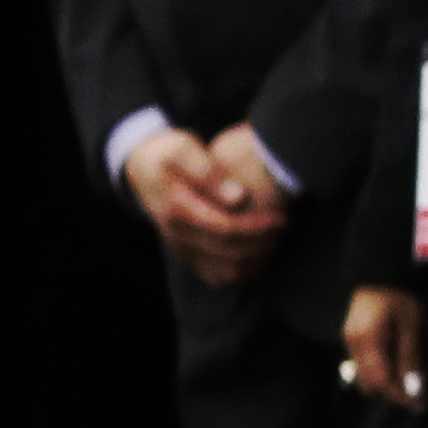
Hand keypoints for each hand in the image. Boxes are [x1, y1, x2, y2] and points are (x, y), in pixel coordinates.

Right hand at [130, 126, 280, 286]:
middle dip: (263, 243)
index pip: (226, 229)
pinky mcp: (189, 254)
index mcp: (178, 211)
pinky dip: (243, 270)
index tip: (280, 218)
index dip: (258, 228)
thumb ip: (209, 173)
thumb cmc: (169, 153)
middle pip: (230, 253)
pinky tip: (261, 253)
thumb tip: (239, 197)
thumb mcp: (185, 151)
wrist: (143, 167)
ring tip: (275, 239)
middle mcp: (178, 235)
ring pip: (226, 272)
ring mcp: (182, 248)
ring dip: (257, 260)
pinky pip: (218, 277)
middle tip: (283, 226)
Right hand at [340, 285, 425, 411]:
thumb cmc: (400, 296)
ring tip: (409, 384)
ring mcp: (349, 341)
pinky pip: (362, 365)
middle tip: (416, 397)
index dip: (398, 396)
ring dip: (384, 385)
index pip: (379, 381)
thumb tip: (413, 387)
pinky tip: (397, 369)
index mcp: (367, 340)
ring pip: (363, 377)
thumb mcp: (411, 324)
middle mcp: (352, 344)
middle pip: (368, 384)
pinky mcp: (352, 339)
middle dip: (391, 394)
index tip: (418, 405)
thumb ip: (410, 356)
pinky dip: (379, 373)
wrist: (380, 274)